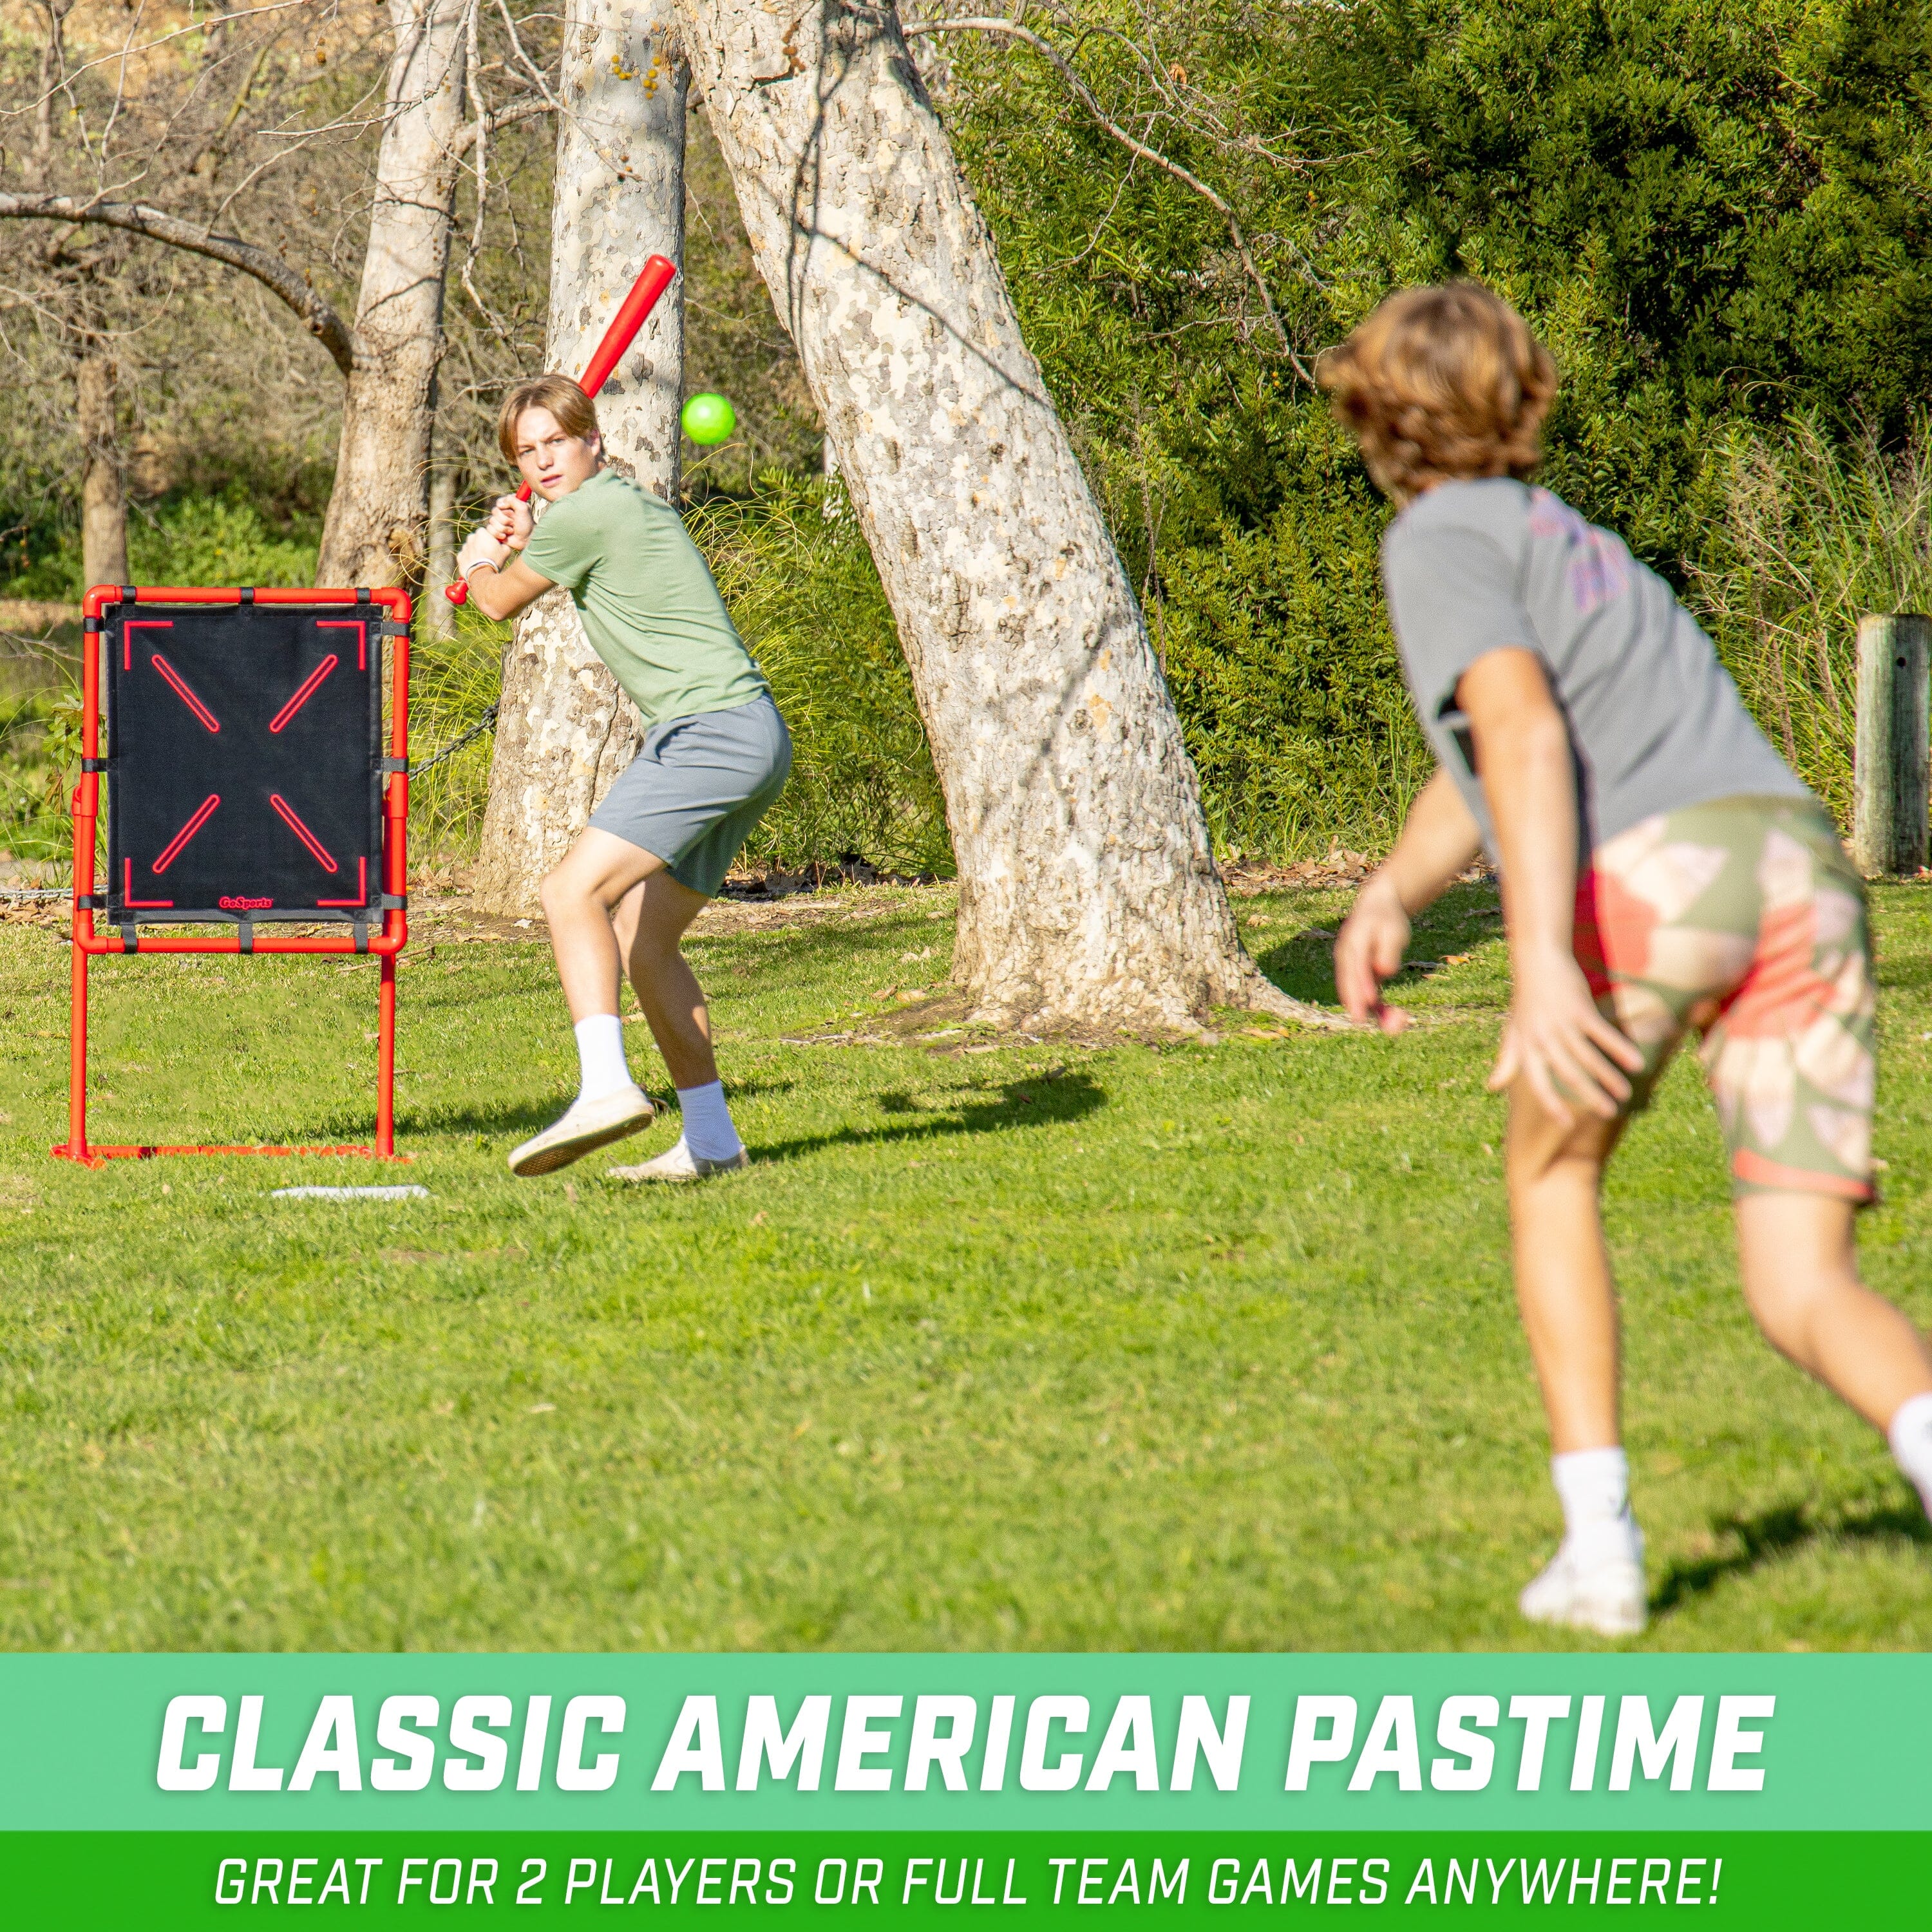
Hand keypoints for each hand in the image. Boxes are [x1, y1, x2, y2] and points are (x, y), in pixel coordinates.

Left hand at [456, 527, 508, 580]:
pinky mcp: (460, 557)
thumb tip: (502, 543)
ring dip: (475, 552)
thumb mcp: (506, 550)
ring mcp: (464, 547)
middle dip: (481, 545)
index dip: (491, 539)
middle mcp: (470, 537)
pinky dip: (470, 560)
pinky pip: (465, 556)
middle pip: (477, 539)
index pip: (486, 532)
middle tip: (489, 555)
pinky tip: (476, 566)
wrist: (483, 575)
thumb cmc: (495, 560)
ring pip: (471, 548)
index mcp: (481, 532)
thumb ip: (503, 543)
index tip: (495, 546)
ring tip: (482, 562)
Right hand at [487, 494, 534, 548]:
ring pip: (492, 521)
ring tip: (511, 531)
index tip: (510, 510)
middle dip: (505, 519)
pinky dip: (498, 534)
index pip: (499, 502)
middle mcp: (504, 513)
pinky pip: (489, 529)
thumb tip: (499, 504)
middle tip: (513, 523)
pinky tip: (505, 536)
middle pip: (494, 511)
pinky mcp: (495, 531)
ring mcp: (499, 522)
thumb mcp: (523, 508)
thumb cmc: (526, 525)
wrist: (525, 541)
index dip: (503, 506)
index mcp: (510, 505)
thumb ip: (513, 499)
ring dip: (503, 528)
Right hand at [1334, 871, 1414, 1033]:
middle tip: (1370, 1023)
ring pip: (1354, 994)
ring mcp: (1349, 969)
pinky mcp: (1357, 976)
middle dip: (1359, 1005)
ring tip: (1396, 1024)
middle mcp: (1346, 959)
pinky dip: (1375, 1008)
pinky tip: (1394, 1018)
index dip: (1361, 986)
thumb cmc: (1387, 919)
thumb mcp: (1393, 929)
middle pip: (1349, 986)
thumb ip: (1388, 950)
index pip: (1355, 968)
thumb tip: (1384, 972)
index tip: (1370, 1001)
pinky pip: (1363, 995)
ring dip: (1370, 1011)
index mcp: (1352, 943)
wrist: (1377, 909)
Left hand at [1487, 950, 1645, 1124]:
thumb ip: (1507, 1059)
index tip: (1567, 1124)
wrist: (1536, 960)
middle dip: (1590, 1096)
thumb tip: (1492, 1086)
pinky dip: (1620, 1049)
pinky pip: (1603, 1034)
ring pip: (1588, 1057)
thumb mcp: (1513, 1029)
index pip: (1537, 1082)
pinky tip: (1637, 1063)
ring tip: (1625, 1093)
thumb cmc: (1526, 998)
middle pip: (1569, 1074)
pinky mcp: (1578, 1009)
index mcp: (1527, 1047)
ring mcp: (1560, 1023)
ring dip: (1608, 1077)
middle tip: (1609, 1113)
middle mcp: (1542, 1038)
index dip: (1551, 1104)